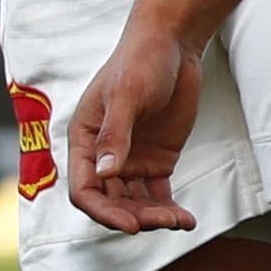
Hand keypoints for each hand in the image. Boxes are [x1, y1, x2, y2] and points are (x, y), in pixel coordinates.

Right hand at [67, 17, 203, 229]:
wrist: (173, 45)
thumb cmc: (140, 62)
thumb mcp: (126, 95)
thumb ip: (115, 134)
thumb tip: (106, 172)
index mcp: (85, 141)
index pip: (84, 190)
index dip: (103, 212)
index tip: (130, 224)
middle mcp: (104, 156)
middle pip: (112, 202)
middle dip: (135, 217)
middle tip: (165, 222)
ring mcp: (131, 161)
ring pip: (136, 203)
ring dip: (155, 217)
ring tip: (180, 222)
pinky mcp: (157, 161)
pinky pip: (159, 194)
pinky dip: (170, 209)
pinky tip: (186, 220)